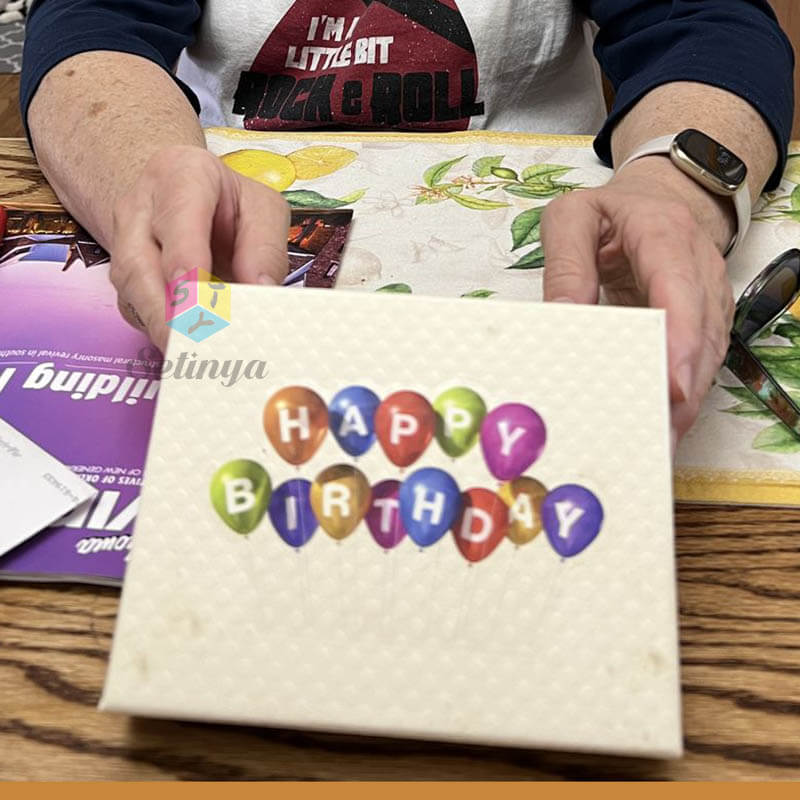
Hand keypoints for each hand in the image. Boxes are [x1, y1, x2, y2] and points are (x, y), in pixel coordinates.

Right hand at [110, 145, 289, 350]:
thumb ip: (264, 249)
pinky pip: (136, 310)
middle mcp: (141, 209)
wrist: (179, 193)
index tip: (200, 302)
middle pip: (141, 264)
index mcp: (180, 176)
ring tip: (196, 358)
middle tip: (195, 347)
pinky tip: (189, 353)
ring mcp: (124, 244)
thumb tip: (260, 292)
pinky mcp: (125, 280)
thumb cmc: (227, 203)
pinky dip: (162, 333)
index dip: (185, 264)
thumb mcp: (262, 209)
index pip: (178, 219)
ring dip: (163, 328)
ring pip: (132, 291)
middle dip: (167, 312)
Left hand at [540, 156, 735, 450]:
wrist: (653, 201)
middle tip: (657, 435)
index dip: (679, 339)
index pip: (679, 288)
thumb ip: (566, 264)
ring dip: (687, 402)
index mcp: (664, 233)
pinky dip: (684, 395)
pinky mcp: (705, 321)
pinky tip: (664, 425)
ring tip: (658, 443)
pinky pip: (701, 361)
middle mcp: (698, 267)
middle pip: (701, 333)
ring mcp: (709, 296)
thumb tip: (563, 317)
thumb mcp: (572, 219)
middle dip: (683, 388)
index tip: (671, 384)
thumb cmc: (609, 213)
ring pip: (708, 355)